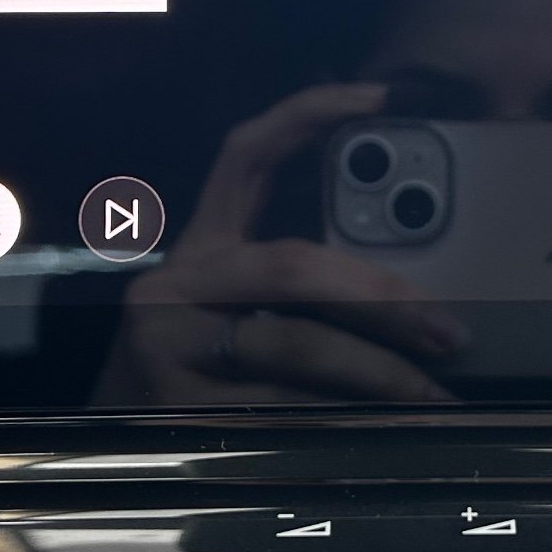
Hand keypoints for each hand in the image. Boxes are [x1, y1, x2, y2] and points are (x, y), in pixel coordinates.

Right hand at [91, 82, 468, 406]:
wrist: (103, 453)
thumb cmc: (192, 371)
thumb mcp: (226, 308)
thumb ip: (293, 281)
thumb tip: (411, 272)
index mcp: (199, 248)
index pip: (246, 155)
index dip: (309, 114)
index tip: (380, 98)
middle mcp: (177, 286)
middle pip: (293, 265)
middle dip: (383, 296)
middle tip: (448, 330)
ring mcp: (173, 347)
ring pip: (297, 346)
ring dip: (380, 374)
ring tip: (434, 394)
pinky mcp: (182, 409)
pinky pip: (286, 412)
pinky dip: (346, 423)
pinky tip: (386, 434)